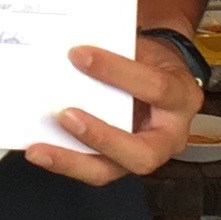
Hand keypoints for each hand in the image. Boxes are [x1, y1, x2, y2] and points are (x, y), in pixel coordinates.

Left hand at [32, 37, 203, 183]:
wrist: (159, 74)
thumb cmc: (149, 59)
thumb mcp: (145, 48)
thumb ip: (118, 52)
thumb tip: (70, 53)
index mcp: (182, 98)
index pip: (155, 88)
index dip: (117, 72)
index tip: (78, 55)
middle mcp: (170, 137)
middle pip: (142, 153)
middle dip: (101, 137)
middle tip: (65, 116)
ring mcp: (143, 155)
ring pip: (110, 171)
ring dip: (71, 161)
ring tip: (38, 149)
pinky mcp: (118, 163)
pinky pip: (91, 168)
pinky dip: (64, 160)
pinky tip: (39, 150)